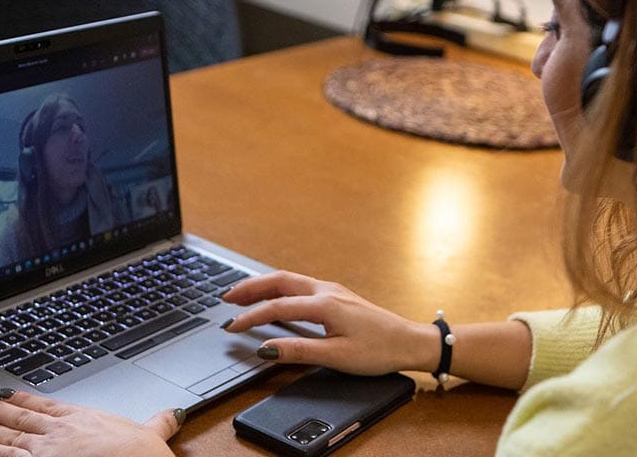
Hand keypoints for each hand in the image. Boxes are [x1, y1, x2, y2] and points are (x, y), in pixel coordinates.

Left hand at [0, 388, 179, 456]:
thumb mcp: (151, 436)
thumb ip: (158, 423)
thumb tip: (174, 414)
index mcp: (83, 419)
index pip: (46, 405)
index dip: (24, 398)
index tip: (7, 391)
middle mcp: (59, 433)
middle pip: (20, 418)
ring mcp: (43, 453)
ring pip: (8, 438)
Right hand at [220, 270, 439, 374]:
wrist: (410, 341)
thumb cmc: (379, 349)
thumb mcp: (337, 356)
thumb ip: (299, 351)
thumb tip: (266, 348)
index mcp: (324, 304)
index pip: (276, 307)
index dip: (250, 317)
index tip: (231, 327)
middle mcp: (326, 291)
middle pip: (279, 282)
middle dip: (250, 287)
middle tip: (226, 297)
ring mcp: (333, 290)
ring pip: (290, 280)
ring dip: (264, 285)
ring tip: (242, 295)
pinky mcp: (337, 296)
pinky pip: (300, 285)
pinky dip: (280, 288)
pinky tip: (275, 297)